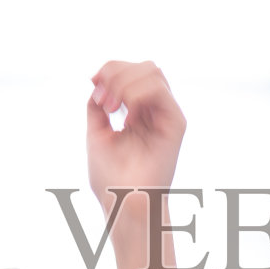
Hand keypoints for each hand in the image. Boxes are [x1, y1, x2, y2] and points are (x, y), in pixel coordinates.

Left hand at [86, 61, 186, 216]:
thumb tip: (97, 80)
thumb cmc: (109, 177)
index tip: (93, 84)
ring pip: (152, 71)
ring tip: (112, 109)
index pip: (132, 71)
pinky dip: (136, 93)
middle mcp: (156, 111)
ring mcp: (167, 116)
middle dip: (116, 73)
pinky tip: (125, 114)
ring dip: (125, 82)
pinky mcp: (176, 124)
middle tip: (103, 101)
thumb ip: (98, 105)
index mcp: (139, 112)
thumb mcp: (96, 132)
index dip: (110, 69)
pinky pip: (159, 91)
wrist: (122, 202)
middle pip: (143, 66)